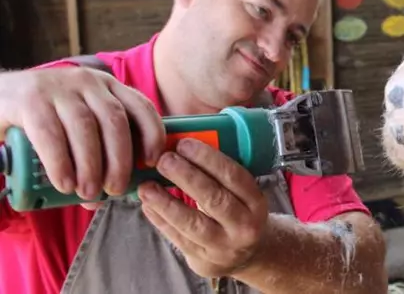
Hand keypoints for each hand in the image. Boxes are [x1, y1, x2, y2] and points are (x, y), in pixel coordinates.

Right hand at [0, 67, 165, 205]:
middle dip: (120, 159)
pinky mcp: (31, 99)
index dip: (152, 134)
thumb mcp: (77, 125)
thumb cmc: (46, 119)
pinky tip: (64, 183)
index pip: (141, 106)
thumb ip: (96, 152)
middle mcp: (88, 82)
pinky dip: (60, 163)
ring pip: (86, 128)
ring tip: (88, 192)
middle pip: (115, 121)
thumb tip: (103, 197)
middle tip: (114, 189)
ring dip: (91, 165)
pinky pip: (51, 134)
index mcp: (107, 86)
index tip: (151, 161)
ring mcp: (59, 87)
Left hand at [137, 138, 268, 277]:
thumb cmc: (239, 211)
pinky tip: (147, 205)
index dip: (208, 159)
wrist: (248, 254)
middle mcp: (244, 226)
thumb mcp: (244, 194)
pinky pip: (178, 239)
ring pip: (192, 223)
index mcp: (256, 202)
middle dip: (186, 176)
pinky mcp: (203, 260)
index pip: (234, 177)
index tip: (185, 144)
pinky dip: (160, 221)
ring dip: (166, 202)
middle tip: (164, 159)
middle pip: (213, 198)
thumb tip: (184, 145)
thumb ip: (222, 174)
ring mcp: (223, 246)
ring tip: (146, 186)